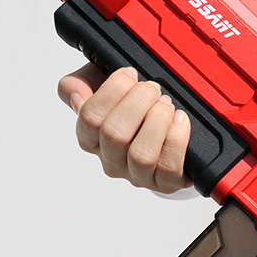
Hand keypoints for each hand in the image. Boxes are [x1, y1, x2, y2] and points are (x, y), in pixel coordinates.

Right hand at [58, 63, 191, 192]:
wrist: (170, 134)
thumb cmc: (134, 110)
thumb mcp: (101, 86)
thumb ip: (79, 83)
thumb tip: (76, 94)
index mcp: (91, 138)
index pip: (90, 116)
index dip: (113, 90)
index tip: (130, 73)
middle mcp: (111, 160)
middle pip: (115, 134)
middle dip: (138, 102)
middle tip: (153, 88)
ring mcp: (138, 175)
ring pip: (141, 155)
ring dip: (157, 121)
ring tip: (166, 104)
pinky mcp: (166, 183)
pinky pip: (168, 168)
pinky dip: (176, 140)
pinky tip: (180, 120)